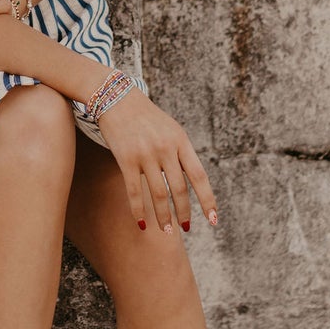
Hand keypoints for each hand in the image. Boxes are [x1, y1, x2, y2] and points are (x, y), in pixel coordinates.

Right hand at [95, 89, 217, 234]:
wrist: (116, 97)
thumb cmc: (146, 117)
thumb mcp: (171, 129)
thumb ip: (181, 153)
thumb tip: (189, 183)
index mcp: (181, 141)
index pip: (199, 176)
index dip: (207, 200)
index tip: (213, 220)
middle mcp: (165, 148)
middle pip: (180, 189)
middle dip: (184, 212)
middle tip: (185, 229)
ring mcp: (145, 154)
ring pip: (159, 194)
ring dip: (163, 216)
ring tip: (167, 231)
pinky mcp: (126, 158)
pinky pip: (135, 191)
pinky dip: (139, 210)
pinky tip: (142, 223)